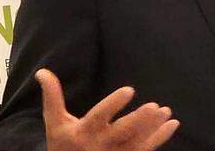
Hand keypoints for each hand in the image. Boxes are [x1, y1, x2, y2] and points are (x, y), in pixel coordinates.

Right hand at [38, 69, 178, 150]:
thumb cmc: (62, 145)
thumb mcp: (55, 122)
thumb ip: (52, 97)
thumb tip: (42, 72)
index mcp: (83, 132)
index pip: (100, 116)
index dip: (114, 104)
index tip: (130, 90)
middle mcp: (100, 145)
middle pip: (122, 133)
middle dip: (138, 121)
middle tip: (154, 107)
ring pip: (137, 142)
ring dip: (154, 128)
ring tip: (166, 111)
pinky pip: (146, 150)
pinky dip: (160, 138)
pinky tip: (171, 124)